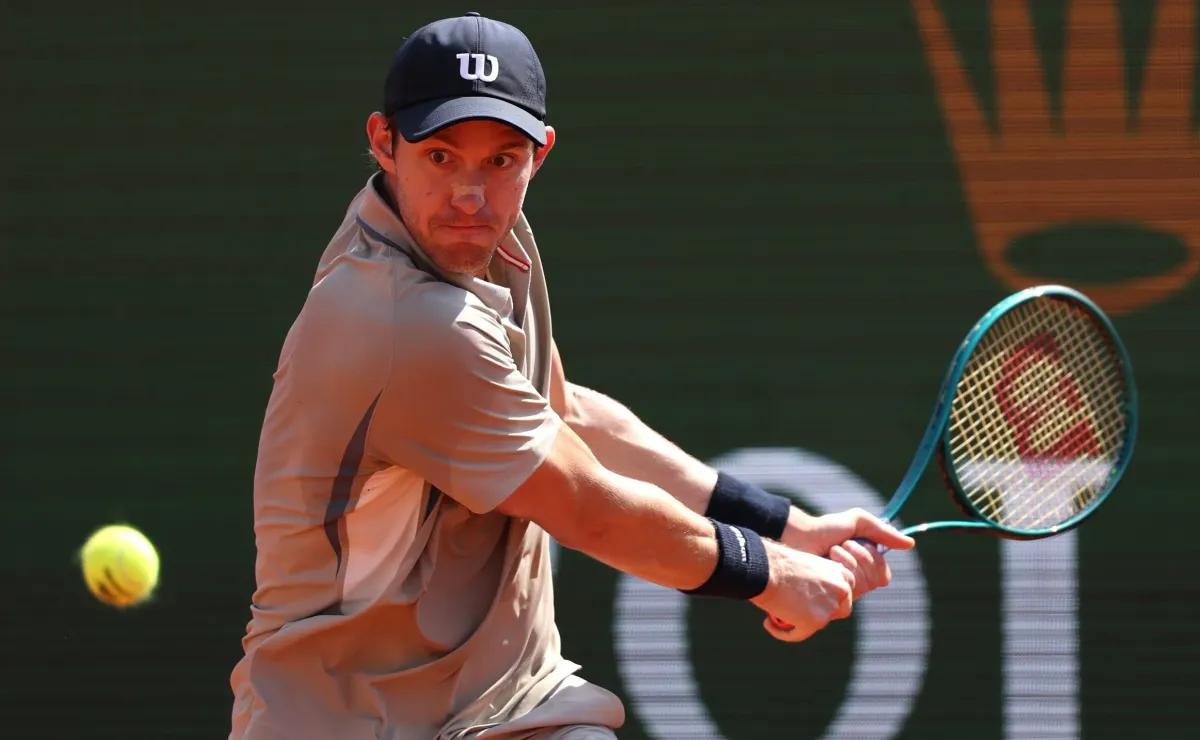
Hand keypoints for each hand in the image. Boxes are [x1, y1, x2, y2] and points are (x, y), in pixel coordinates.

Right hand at [750, 540, 856, 642]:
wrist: (766, 568)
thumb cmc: (778, 560)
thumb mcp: (807, 562)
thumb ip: (818, 577)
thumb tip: (813, 592)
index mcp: (839, 572)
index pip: (845, 592)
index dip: (830, 599)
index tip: (811, 599)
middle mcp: (840, 590)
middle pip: (839, 610)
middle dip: (822, 613)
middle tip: (799, 611)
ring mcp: (829, 607)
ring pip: (817, 624)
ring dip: (800, 623)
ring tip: (775, 617)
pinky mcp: (815, 622)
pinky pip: (798, 634)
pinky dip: (783, 633)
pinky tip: (769, 625)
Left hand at [780, 507, 915, 599]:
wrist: (799, 535)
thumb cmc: (825, 528)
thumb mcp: (858, 523)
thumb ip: (884, 532)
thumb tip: (911, 544)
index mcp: (864, 567)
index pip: (883, 576)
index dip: (875, 560)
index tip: (859, 542)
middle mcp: (855, 582)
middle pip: (874, 581)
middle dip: (860, 558)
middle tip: (842, 545)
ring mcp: (841, 591)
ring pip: (863, 586)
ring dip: (849, 562)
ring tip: (831, 552)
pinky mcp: (829, 597)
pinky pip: (848, 592)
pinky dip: (840, 572)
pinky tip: (827, 563)